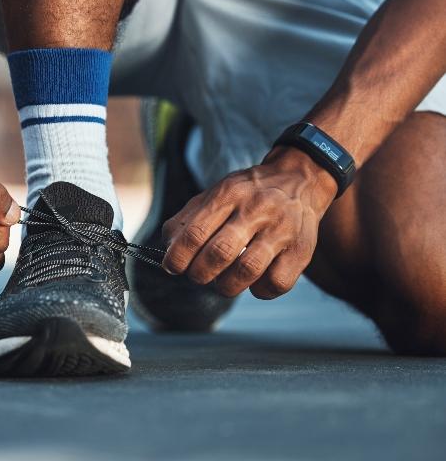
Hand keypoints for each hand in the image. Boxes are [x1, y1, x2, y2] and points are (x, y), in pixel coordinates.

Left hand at [161, 146, 337, 299]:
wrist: (299, 180)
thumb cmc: (247, 195)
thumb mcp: (214, 194)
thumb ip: (186, 220)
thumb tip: (168, 250)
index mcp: (228, 194)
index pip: (195, 233)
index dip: (178, 257)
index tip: (172, 267)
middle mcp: (256, 210)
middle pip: (219, 253)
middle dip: (199, 273)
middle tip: (197, 275)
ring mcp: (281, 230)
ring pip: (247, 270)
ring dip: (226, 286)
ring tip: (221, 282)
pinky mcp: (302, 250)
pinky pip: (277, 282)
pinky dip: (259, 291)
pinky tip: (253, 282)